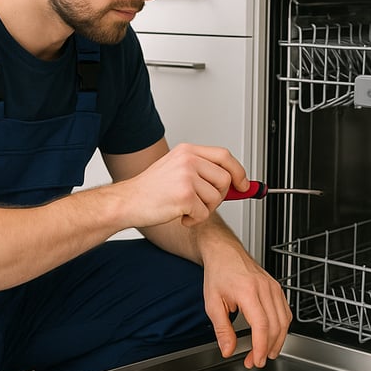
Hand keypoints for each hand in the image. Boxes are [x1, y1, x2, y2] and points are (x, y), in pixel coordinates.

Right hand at [116, 143, 249, 228]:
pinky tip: (179, 215)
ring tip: (186, 208)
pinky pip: (204, 213)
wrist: (127, 202)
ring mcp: (186, 177)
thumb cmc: (150, 190)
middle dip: (219, 196)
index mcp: (187, 151)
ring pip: (216, 198)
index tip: (243, 185)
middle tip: (203, 202)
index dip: (238, 171)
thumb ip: (204, 172)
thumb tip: (237, 183)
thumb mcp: (177, 169)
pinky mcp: (185, 196)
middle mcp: (188, 160)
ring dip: (204, 209)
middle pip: (225, 179)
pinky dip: (194, 220)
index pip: (224, 156)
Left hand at [202, 241, 291, 368]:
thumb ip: (222, 329)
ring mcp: (273, 287)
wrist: (225, 252)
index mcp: (248, 291)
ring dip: (277, 341)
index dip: (261, 346)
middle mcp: (264, 288)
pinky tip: (273, 336)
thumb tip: (228, 349)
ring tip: (266, 353)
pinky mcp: (277, 287)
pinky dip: (282, 327)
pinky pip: (285, 312)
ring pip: (284, 320)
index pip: (261, 325)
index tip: (256, 360)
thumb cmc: (218, 272)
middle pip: (275, 325)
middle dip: (268, 348)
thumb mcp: (212, 303)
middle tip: (256, 360)